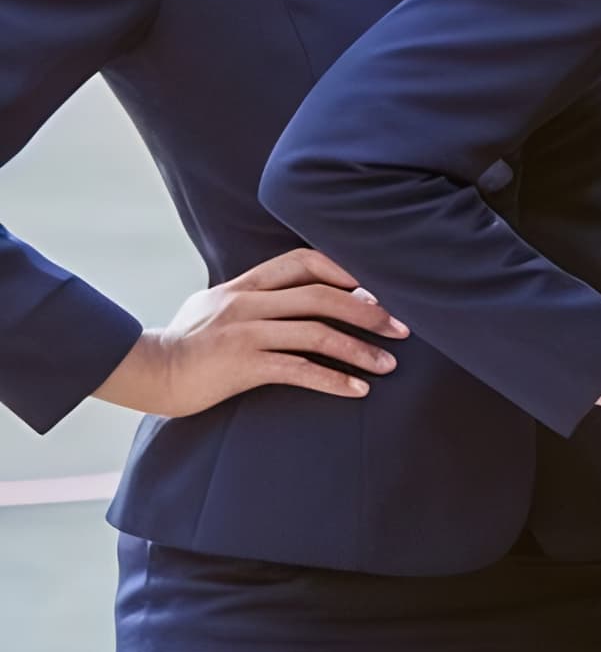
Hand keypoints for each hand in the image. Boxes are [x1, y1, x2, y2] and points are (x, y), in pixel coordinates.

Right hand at [95, 248, 405, 416]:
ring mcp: (245, 332)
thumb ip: (253, 295)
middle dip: (370, 310)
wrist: (145, 372)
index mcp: (244, 284)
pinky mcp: (241, 366)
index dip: (347, 270)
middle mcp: (247, 301)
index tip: (381, 288)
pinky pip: (299, 370)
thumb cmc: (185, 344)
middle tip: (404, 327)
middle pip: (323, 295)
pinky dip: (334, 380)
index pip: (305, 260)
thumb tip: (297, 292)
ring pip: (318, 333)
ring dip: (360, 349)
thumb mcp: (215, 306)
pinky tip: (358, 391)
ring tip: (389, 364)